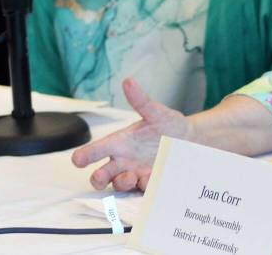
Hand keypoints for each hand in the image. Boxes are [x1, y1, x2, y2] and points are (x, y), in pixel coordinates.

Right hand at [71, 78, 190, 190]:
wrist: (193, 140)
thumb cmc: (170, 126)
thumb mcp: (156, 113)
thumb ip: (141, 100)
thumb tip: (129, 81)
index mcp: (120, 143)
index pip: (95, 151)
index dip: (83, 157)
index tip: (78, 160)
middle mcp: (124, 161)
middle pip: (100, 176)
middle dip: (97, 179)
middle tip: (101, 177)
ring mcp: (136, 174)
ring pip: (118, 186)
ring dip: (121, 183)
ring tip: (132, 176)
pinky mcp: (150, 183)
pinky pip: (141, 190)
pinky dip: (143, 186)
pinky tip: (150, 178)